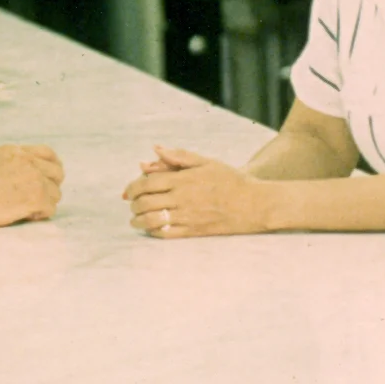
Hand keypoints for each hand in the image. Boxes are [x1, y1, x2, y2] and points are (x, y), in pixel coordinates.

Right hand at [0, 144, 63, 227]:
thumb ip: (13, 162)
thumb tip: (31, 173)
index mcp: (16, 151)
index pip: (48, 153)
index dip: (52, 167)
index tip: (49, 178)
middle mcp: (27, 161)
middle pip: (57, 173)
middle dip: (50, 187)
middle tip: (37, 199)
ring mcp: (34, 178)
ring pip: (55, 193)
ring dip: (43, 203)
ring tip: (25, 209)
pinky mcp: (36, 197)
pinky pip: (50, 209)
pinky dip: (39, 215)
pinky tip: (24, 215)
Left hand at [123, 146, 272, 237]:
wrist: (255, 204)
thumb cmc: (231, 180)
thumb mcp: (206, 162)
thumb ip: (179, 156)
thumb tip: (155, 149)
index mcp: (184, 179)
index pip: (147, 184)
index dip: (133, 188)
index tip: (129, 191)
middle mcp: (183, 198)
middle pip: (146, 202)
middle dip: (134, 204)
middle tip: (131, 204)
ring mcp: (188, 216)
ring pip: (153, 220)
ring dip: (139, 220)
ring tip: (135, 219)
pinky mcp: (194, 231)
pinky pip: (167, 234)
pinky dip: (153, 232)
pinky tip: (151, 229)